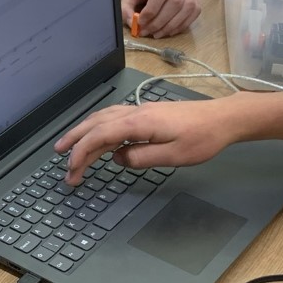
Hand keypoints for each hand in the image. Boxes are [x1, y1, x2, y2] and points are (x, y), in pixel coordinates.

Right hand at [54, 96, 238, 185]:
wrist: (223, 118)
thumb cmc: (203, 138)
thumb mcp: (173, 155)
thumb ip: (141, 158)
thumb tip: (118, 159)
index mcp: (138, 123)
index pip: (100, 137)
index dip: (81, 154)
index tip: (72, 171)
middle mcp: (134, 112)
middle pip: (95, 124)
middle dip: (74, 141)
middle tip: (60, 159)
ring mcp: (140, 110)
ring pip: (102, 117)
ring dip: (83, 131)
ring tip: (69, 146)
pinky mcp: (146, 112)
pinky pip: (113, 117)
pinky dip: (98, 126)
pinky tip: (97, 135)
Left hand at [122, 0, 198, 37]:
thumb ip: (126, 6)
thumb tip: (132, 24)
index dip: (152, 9)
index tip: (141, 21)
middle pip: (176, 0)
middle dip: (160, 21)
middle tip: (147, 31)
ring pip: (187, 7)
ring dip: (172, 25)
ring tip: (157, 33)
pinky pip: (194, 11)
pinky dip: (183, 24)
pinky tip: (170, 31)